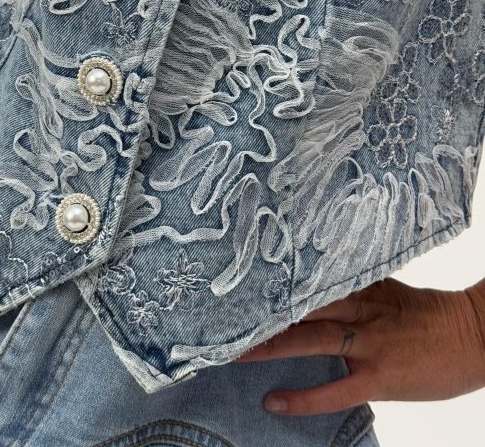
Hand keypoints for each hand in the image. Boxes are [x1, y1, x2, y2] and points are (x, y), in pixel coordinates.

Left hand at [236, 276, 484, 415]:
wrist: (475, 337)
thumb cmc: (432, 315)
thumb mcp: (389, 289)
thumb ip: (354, 285)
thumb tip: (317, 277)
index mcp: (361, 285)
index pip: (307, 279)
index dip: (271, 281)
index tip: (236, 279)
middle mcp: (359, 309)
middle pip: (300, 306)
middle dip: (260, 311)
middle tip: (219, 314)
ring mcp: (369, 343)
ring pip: (308, 340)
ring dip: (268, 346)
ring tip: (229, 352)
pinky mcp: (380, 376)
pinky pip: (335, 389)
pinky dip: (303, 397)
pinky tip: (273, 400)